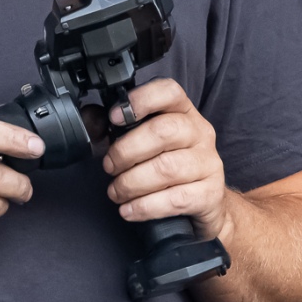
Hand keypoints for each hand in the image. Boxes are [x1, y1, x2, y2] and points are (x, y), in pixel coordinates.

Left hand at [101, 78, 231, 240]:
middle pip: (163, 131)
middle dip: (126, 152)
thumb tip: (91, 120)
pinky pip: (175, 199)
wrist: (203, 203)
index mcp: (183, 112)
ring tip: (117, 192)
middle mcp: (200, 133)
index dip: (141, 100)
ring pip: (167, 168)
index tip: (115, 117)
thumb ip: (113, 127)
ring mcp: (208, 163)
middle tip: (110, 167)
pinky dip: (145, 206)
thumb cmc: (166, 167)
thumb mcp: (142, 141)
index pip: (169, 91)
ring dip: (132, 183)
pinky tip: (129, 210)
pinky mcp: (210, 193)